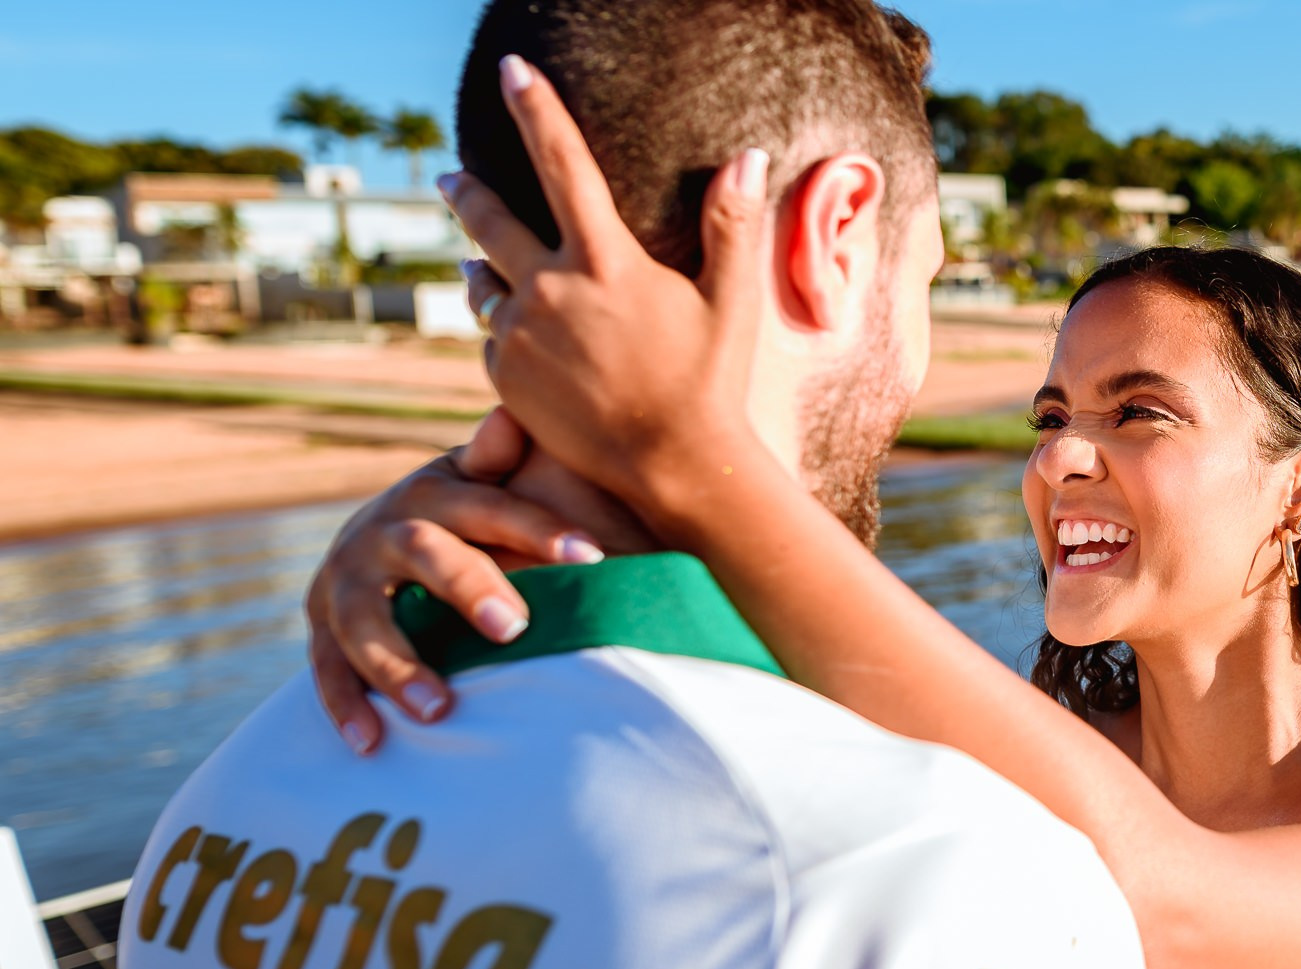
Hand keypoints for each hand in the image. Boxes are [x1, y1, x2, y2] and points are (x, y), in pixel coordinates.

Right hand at [305, 407, 600, 753]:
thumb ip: (502, 463)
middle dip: (469, 588)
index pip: (489, 505)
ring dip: (398, 665)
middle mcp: (382, 531)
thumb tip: (514, 417)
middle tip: (516, 629)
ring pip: (363, 620)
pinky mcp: (320, 627)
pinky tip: (370, 744)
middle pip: (423, 552)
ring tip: (439, 710)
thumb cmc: (465, 520)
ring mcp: (344, 579)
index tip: (593, 557)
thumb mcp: (482, 485)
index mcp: (434, 493)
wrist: (383, 540)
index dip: (536, 527)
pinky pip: (325, 668)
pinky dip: (344, 706)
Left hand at [437, 54, 771, 530]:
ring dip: (482, 271)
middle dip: (466, 192)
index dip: (534, 108)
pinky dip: (504, 333)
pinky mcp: (505, 379)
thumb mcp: (731, 302)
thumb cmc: (710, 384)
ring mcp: (521, 337)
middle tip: (450, 178)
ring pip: (482, 284)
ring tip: (483, 271)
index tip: (511, 70)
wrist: (671, 466)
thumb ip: (733, 227)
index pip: (561, 162)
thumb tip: (751, 157)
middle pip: (489, 220)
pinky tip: (524, 344)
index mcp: (605, 261)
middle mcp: (551, 290)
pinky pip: (492, 340)